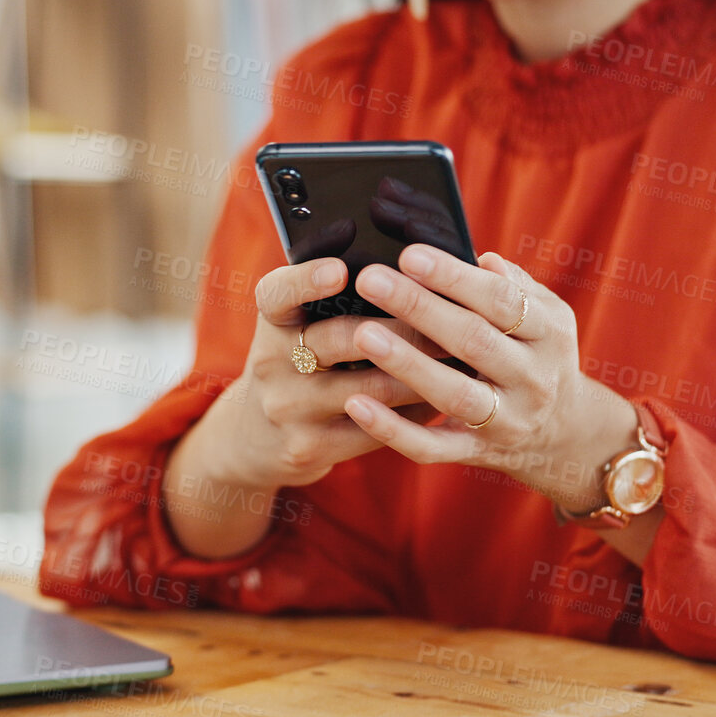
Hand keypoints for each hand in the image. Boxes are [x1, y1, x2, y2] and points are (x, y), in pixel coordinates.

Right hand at [161, 256, 440, 557]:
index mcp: (272, 322)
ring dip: (421, 371)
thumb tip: (412, 269)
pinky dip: (414, 410)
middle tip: (450, 315)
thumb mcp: (296, 328)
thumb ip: (335, 300)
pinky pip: (375, 430)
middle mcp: (271, 363)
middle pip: (339, 338)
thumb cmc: (295, 364)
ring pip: (370, 388)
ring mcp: (289, 409)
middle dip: (402, 325)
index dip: (307, 280)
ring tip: (461, 355)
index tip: (341, 270)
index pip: (278, 293)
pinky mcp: (309, 448)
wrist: (254, 438)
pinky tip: (442, 395)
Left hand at [339, 245, 639, 517]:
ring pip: (454, 394)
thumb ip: (514, 285)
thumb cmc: (537, 355)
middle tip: (370, 280)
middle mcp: (533, 379)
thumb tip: (480, 258)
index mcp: (550, 334)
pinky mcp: (477, 453)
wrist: (566, 434)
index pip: (500, 300)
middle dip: (419, 307)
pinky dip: (393, 429)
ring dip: (407, 364)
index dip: (454, 277)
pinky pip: (432, 446)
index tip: (409, 255)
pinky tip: (356, 404)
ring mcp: (507, 421)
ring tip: (363, 334)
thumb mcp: (545, 317)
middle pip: (474, 341)